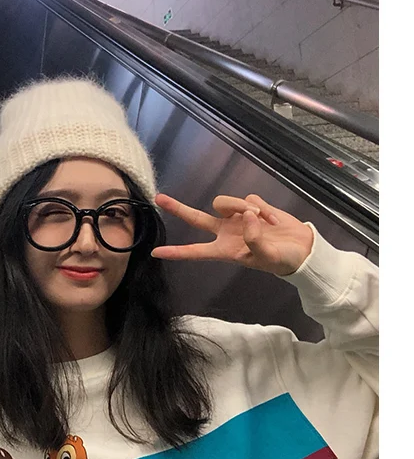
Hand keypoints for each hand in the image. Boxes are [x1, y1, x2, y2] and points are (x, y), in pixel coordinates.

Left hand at [151, 193, 313, 275]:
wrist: (302, 249)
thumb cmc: (282, 260)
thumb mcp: (266, 257)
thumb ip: (254, 239)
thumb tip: (245, 216)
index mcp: (224, 250)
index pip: (195, 251)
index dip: (176, 252)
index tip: (156, 252)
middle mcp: (226, 233)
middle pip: (196, 218)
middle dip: (178, 208)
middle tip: (159, 198)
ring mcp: (237, 219)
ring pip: (225, 203)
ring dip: (242, 207)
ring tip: (264, 221)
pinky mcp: (252, 207)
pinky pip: (248, 199)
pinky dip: (262, 208)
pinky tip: (273, 220)